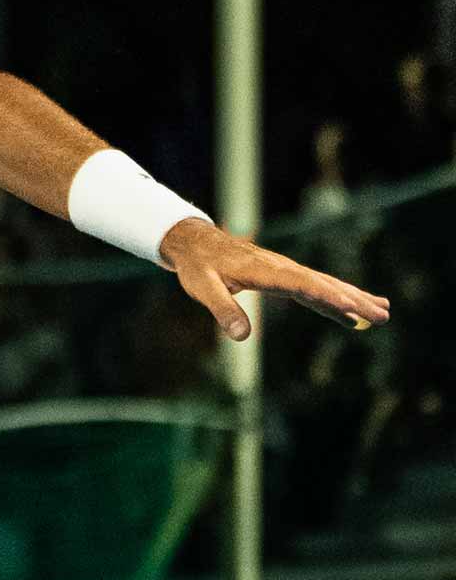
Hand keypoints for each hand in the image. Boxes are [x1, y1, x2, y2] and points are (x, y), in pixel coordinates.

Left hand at [158, 218, 390, 340]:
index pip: (301, 285)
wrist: (196, 243)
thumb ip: (223, 310)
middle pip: (323, 284)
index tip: (352, 307)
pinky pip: (316, 286)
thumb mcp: (202, 289)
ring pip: (325, 284)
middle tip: (384, 315)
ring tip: (383, 310)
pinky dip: (337, 296)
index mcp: (263, 270)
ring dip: (354, 297)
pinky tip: (354, 305)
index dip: (326, 296)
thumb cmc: (198, 266)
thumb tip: (242, 336)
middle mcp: (281, 268)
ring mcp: (285, 270)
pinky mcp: (284, 274)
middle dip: (354, 300)